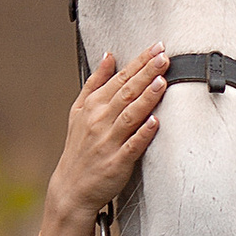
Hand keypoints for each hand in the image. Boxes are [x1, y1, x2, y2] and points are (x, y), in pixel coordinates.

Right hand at [32, 49, 164, 235]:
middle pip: (127, 92)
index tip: (156, 48)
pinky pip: (132, 145)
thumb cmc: (79, 148)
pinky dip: (143, 133)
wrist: (72, 187)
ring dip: (146, 98)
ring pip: (130, 115)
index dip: (139, 62)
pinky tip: (155, 121)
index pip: (120, 78)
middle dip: (147, 73)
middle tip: (164, 57)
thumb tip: (108, 56)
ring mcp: (108, 141)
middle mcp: (100, 121)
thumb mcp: (79, 110)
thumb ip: (95, 82)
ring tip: (162, 81)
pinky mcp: (117, 162)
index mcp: (93, 106)